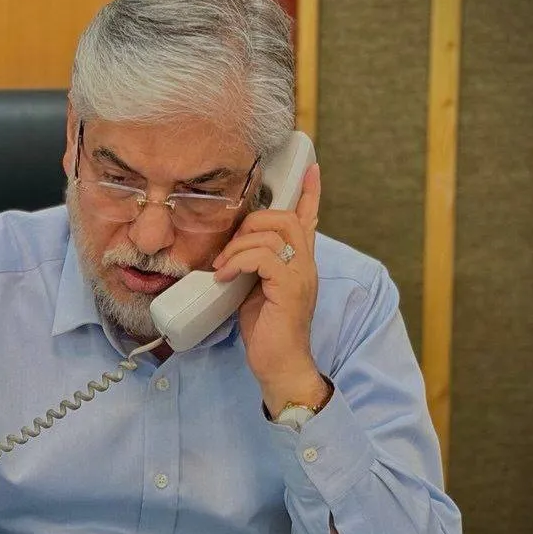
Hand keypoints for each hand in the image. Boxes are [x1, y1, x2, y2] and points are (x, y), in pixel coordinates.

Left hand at [212, 163, 326, 414]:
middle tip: (228, 250)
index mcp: (299, 262)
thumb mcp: (254, 290)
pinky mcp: (290, 287)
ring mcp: (301, 274)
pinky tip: (224, 278)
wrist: (280, 366)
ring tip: (221, 269)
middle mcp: (306, 264)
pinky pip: (263, 257)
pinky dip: (238, 262)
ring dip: (238, 246)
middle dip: (251, 222)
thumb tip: (228, 252)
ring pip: (273, 233)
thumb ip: (251, 266)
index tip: (310, 167)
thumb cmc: (267, 332)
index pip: (309, 219)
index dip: (309, 193)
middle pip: (286, 218)